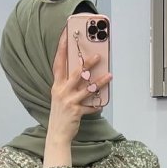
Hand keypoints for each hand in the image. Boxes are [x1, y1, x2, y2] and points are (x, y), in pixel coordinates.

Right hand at [46, 28, 111, 148]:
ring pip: (86, 88)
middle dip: (87, 64)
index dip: (61, 48)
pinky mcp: (76, 112)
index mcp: (56, 84)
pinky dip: (97, 105)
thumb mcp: (60, 95)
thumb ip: (68, 85)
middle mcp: (61, 90)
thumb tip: (84, 74)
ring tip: (110, 75)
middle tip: (98, 56)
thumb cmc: (61, 113)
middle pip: (76, 73)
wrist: (57, 133)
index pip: (58, 62)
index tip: (65, 34)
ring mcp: (69, 101)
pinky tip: (104, 102)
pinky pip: (90, 106)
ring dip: (99, 82)